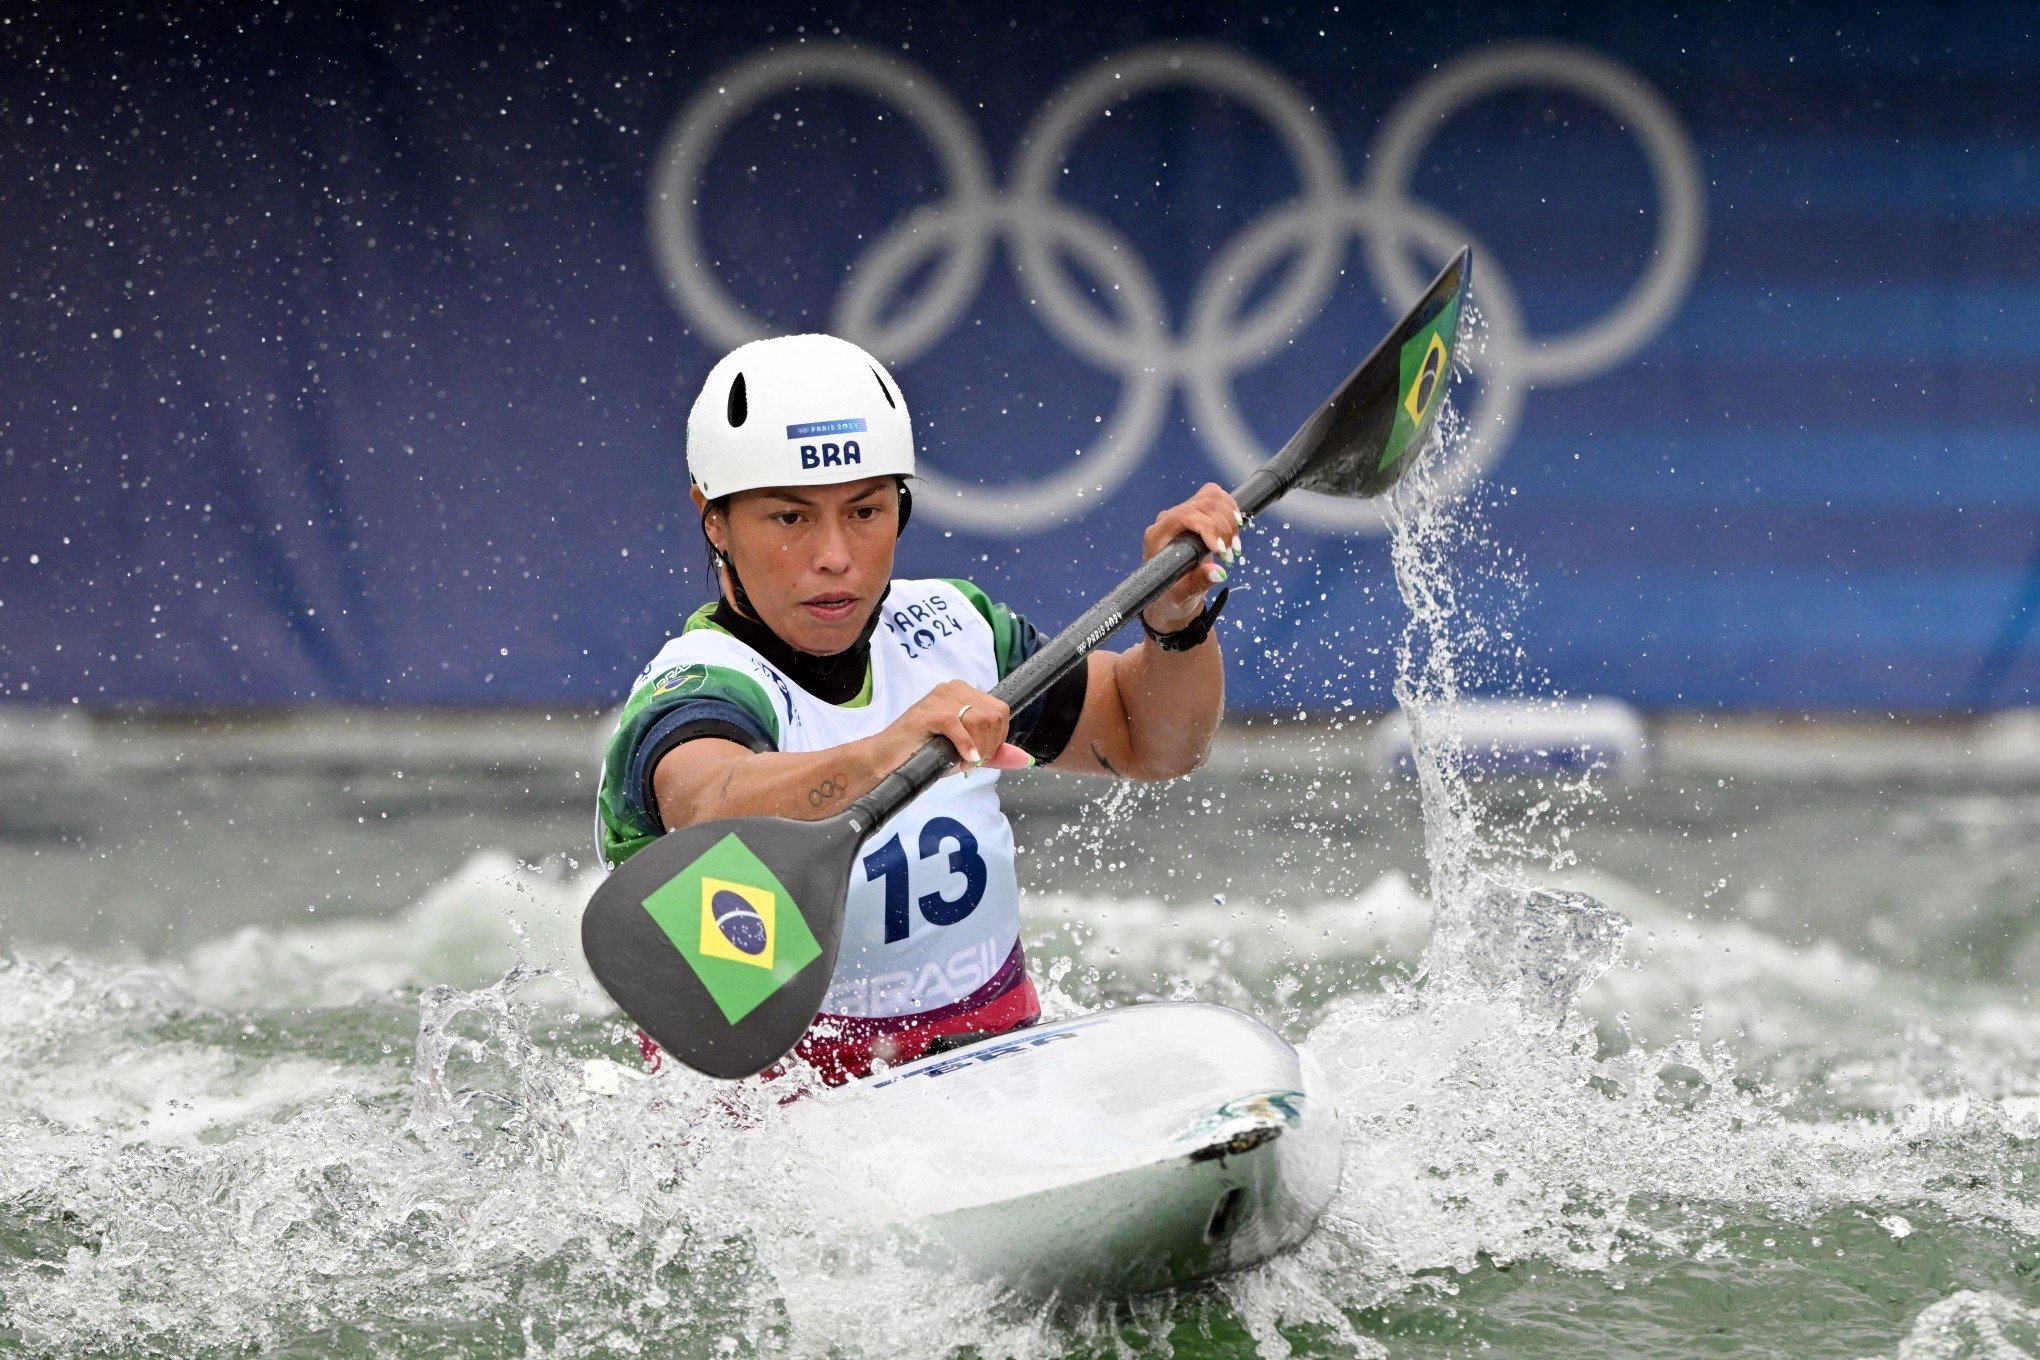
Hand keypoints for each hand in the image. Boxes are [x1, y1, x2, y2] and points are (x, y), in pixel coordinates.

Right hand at [889, 679, 1028, 772]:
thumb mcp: (965, 752)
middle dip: (988, 745)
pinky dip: (965, 745)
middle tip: (970, 762)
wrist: (886, 759)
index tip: (982, 755)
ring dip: (976, 748)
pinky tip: (963, 759)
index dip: (997, 738)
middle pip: (993, 716)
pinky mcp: (927, 712)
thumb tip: (1026, 760)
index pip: (1000, 711)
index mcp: (963, 692)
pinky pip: (957, 725)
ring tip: (960, 762)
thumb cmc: (923, 753)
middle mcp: (953, 689)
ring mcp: (939, 698)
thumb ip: (993, 753)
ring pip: (979, 720)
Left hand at [1140, 482, 1241, 633]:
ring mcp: (1181, 513)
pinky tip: (1234, 531)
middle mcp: (1168, 519)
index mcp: (1158, 536)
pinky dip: (1230, 511)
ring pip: (1211, 496)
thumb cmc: (1171, 596)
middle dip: (1223, 528)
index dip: (1208, 528)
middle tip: (1230, 555)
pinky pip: (1216, 497)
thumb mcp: (1183, 595)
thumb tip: (1218, 572)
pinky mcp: (1195, 512)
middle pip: (1203, 504)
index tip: (1221, 550)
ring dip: (1229, 519)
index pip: (1184, 515)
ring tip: (1234, 547)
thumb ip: (1198, 583)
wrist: (1171, 594)